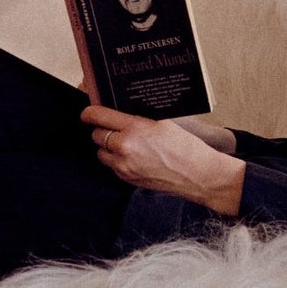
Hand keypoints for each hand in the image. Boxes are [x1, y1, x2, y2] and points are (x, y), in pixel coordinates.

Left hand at [81, 106, 245, 214]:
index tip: (88, 112)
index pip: (97, 116)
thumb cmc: (185, 146)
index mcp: (134, 128)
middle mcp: (125, 147)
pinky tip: (132, 156)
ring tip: (125, 143)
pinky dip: (116, 159)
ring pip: (101, 151)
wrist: (197, 174)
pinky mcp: (125, 178)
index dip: (90, 112)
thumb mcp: (161, 122)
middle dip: (103, 129)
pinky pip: (111, 165)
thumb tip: (117, 110)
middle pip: (97, 134)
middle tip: (114, 127)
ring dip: (108, 146)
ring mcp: (123, 165)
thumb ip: (136, 116)